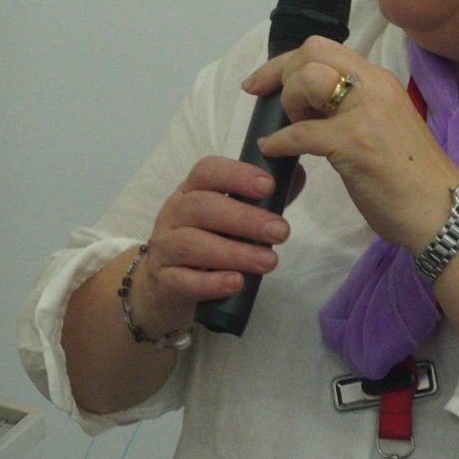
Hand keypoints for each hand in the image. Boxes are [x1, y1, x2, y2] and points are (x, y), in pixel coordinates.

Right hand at [136, 155, 292, 331]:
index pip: (206, 171)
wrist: (163, 287)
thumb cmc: (204, 244)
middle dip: (244, 218)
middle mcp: (173, 215)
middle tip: (280, 231)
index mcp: (190, 192)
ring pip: (192, 244)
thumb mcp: (228, 219)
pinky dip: (211, 282)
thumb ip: (260, 200)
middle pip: (201, 207)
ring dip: (234, 252)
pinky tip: (236, 282)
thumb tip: (295, 175)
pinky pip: (183, 280)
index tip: (268, 185)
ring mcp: (164, 248)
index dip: (236, 175)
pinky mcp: (163, 281)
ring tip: (269, 262)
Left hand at [242, 37, 458, 250]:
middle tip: (283, 111)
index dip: (284, 62)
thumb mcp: (382, 127)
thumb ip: (353, 109)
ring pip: (306, 81)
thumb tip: (312, 108)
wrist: (443, 212)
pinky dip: (278, 142)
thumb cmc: (412, 179)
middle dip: (283, 77)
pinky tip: (273, 151)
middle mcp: (373, 86)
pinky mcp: (355, 143)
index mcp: (379, 81)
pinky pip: (300, 133)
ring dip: (288, 105)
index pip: (322, 48)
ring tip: (295, 131)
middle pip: (310, 53)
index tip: (260, 83)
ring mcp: (365, 113)